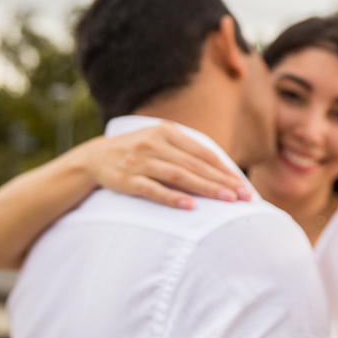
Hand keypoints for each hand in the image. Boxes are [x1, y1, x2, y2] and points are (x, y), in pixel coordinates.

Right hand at [86, 123, 250, 208]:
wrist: (93, 158)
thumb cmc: (137, 152)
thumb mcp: (160, 142)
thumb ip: (186, 152)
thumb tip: (221, 171)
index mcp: (166, 132)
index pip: (203, 152)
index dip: (224, 169)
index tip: (243, 185)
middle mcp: (154, 143)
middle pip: (195, 165)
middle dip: (222, 181)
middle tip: (243, 196)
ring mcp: (139, 161)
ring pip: (178, 175)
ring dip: (205, 188)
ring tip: (226, 200)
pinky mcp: (126, 179)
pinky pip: (152, 189)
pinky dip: (171, 197)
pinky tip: (189, 206)